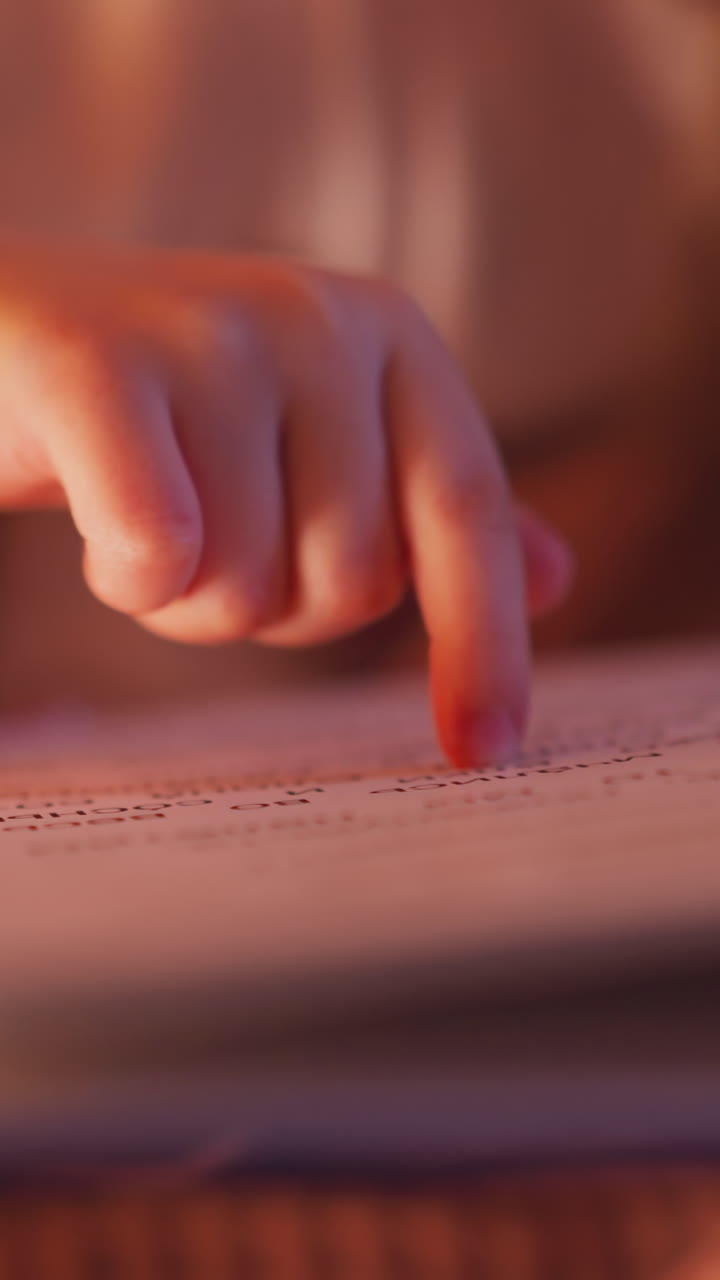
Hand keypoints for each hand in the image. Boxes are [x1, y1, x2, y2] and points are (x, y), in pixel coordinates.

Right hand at [0, 245, 571, 764]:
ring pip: (248, 586)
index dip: (484, 642)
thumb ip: (424, 504)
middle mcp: (318, 318)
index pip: (468, 513)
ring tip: (148, 528)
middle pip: (352, 580)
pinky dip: (129, 582)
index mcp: (390, 335)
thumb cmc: (168, 415)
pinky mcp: (98, 365)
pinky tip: (100, 534)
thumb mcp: (317, 443)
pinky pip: (161, 555)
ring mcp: (210, 333)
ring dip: (188, 603)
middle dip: (271, 609)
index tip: (484, 752)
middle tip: (210, 545)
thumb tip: (556, 576)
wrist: (0, 334)